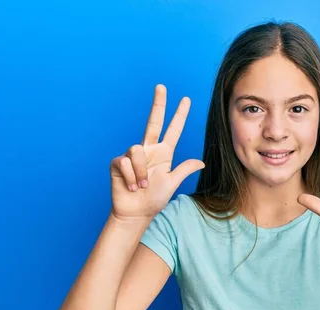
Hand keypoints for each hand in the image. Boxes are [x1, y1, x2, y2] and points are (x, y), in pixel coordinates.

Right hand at [109, 84, 204, 220]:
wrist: (135, 213)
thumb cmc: (154, 200)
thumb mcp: (172, 183)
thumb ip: (184, 170)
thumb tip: (201, 162)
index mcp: (163, 154)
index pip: (172, 130)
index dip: (179, 115)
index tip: (186, 100)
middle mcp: (149, 150)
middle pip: (153, 122)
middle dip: (158, 104)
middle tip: (161, 86)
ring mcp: (132, 155)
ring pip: (137, 151)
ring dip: (141, 173)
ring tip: (140, 186)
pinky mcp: (118, 162)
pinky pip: (126, 162)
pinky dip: (131, 177)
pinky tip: (130, 186)